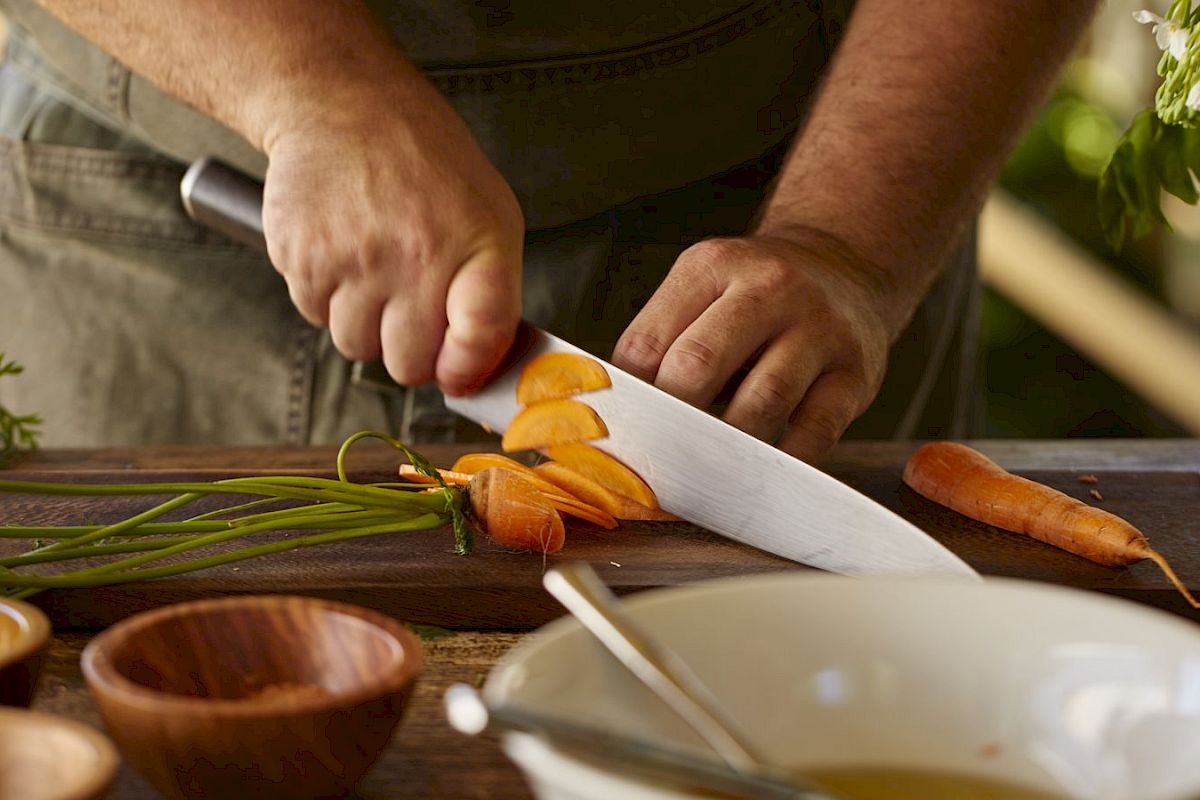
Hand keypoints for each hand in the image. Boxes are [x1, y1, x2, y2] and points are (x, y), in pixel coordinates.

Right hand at [260, 79, 524, 395]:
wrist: (343, 105)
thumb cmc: (425, 164)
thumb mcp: (490, 214)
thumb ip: (492, 295)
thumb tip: (477, 371)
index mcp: (474, 243)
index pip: (480, 338)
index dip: (468, 369)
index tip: (459, 372)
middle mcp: (415, 255)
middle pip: (409, 365)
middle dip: (411, 350)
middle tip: (410, 307)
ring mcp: (353, 260)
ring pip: (356, 348)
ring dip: (365, 324)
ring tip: (374, 269)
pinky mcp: (301, 259)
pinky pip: (315, 316)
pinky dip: (327, 297)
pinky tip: (342, 252)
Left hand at [612, 232, 899, 464]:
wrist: (844, 268)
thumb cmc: (754, 297)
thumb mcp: (703, 290)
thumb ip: (660, 340)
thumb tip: (609, 415)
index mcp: (712, 267)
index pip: (649, 343)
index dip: (625, 399)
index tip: (615, 438)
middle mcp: (769, 289)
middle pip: (699, 366)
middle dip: (668, 423)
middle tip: (652, 463)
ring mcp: (820, 330)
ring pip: (760, 402)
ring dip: (723, 449)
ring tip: (700, 475)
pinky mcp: (856, 374)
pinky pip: (814, 432)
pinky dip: (781, 463)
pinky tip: (757, 477)